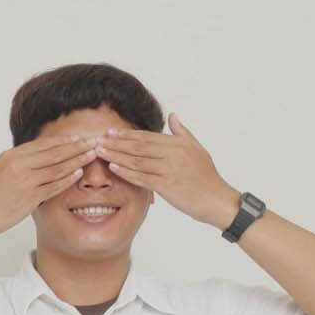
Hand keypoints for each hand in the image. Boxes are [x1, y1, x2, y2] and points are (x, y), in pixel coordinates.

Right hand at [0, 135, 103, 238]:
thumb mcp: (0, 171)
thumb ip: (19, 164)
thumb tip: (35, 159)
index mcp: (12, 156)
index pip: (43, 144)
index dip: (64, 140)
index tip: (79, 137)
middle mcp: (19, 164)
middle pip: (54, 152)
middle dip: (76, 146)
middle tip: (94, 141)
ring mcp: (24, 181)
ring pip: (56, 167)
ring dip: (77, 160)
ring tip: (93, 154)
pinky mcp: (28, 197)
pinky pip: (52, 186)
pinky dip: (67, 178)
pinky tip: (78, 173)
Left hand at [77, 113, 240, 227]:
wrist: (217, 200)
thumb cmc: (206, 176)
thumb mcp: (197, 149)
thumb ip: (182, 132)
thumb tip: (173, 115)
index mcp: (178, 143)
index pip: (147, 136)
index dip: (127, 134)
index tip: (110, 132)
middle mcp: (173, 153)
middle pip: (139, 146)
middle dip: (116, 142)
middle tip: (97, 139)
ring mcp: (170, 169)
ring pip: (137, 160)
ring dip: (116, 155)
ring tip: (99, 152)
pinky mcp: (167, 186)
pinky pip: (142, 177)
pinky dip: (126, 172)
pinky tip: (113, 167)